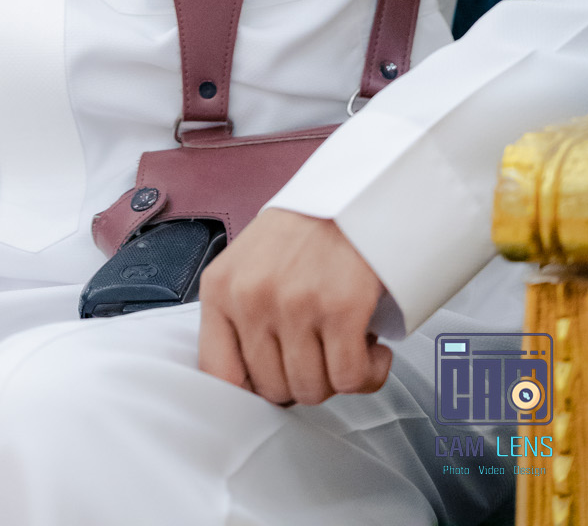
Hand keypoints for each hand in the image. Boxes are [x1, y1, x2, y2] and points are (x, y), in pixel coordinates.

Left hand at [197, 208, 391, 404]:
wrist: (349, 194)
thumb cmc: (299, 235)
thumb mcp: (245, 267)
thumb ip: (238, 320)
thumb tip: (249, 385)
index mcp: (220, 289)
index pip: (217, 374)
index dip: (250, 393)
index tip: (273, 388)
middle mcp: (252, 298)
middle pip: (274, 390)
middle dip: (302, 378)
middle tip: (319, 348)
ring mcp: (295, 305)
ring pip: (313, 390)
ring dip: (336, 376)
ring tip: (343, 342)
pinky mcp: (340, 309)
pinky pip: (350, 379)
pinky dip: (368, 373)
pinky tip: (370, 348)